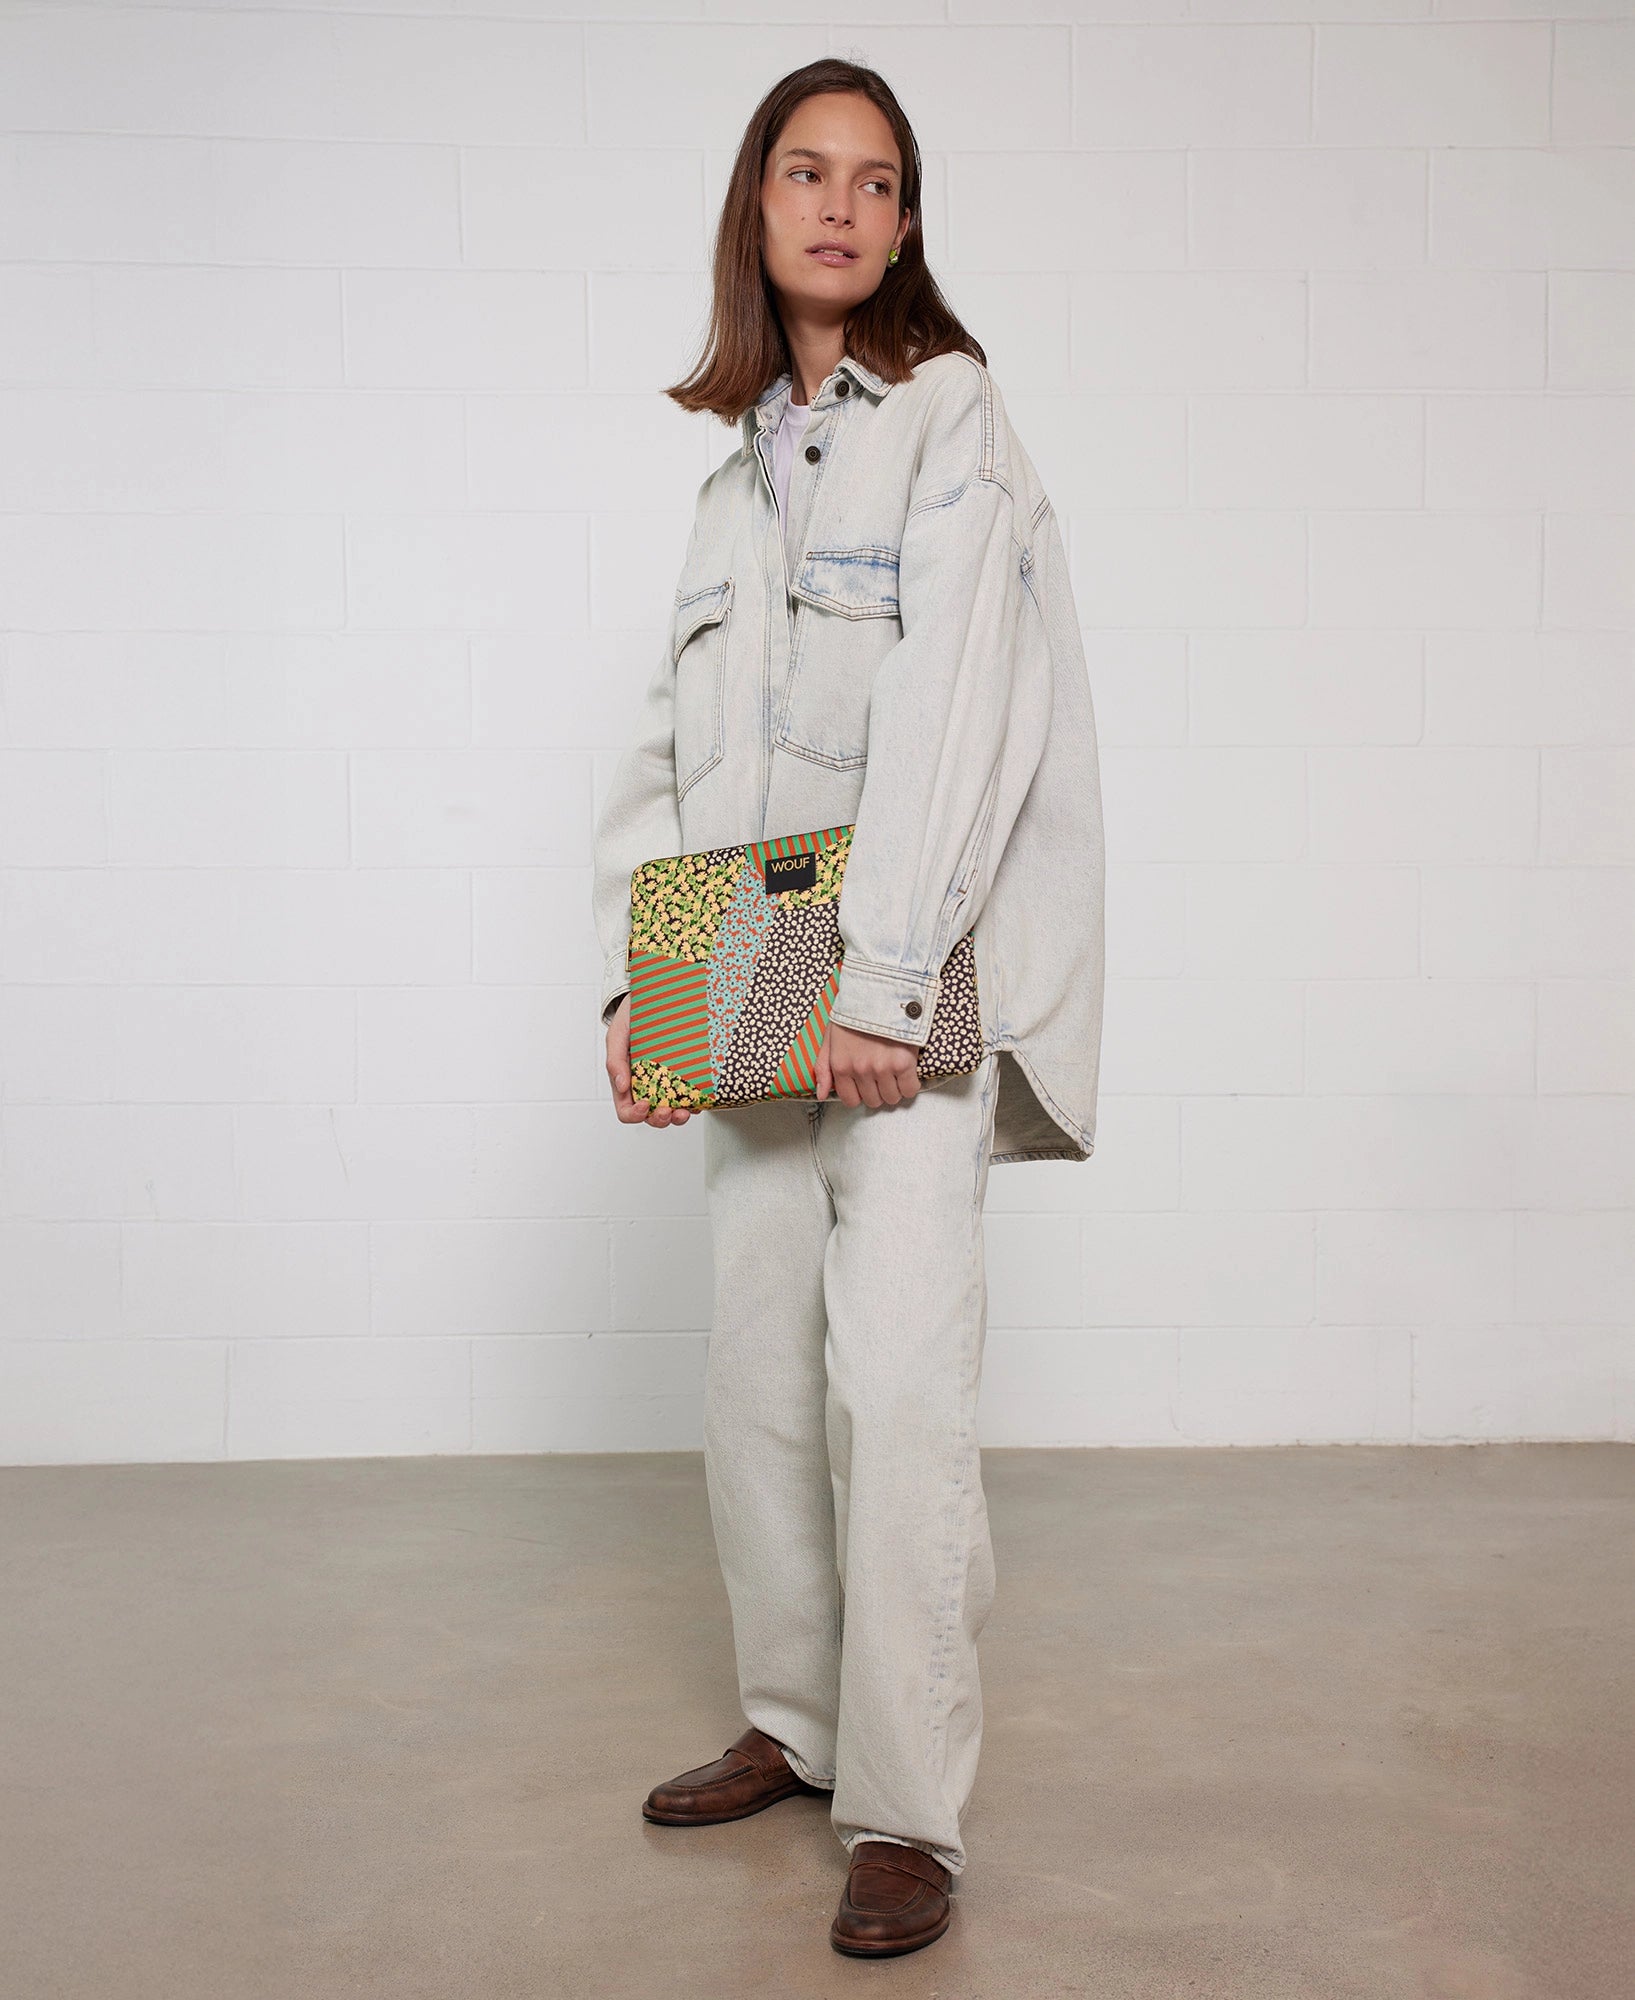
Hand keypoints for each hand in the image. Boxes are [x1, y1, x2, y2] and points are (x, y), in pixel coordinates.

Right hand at [604, 994, 694, 1127]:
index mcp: (626, 1081)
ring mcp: (666, 1082)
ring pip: (672, 1110)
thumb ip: (615, 1059)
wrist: (654, 996)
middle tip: (668, 1111)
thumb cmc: (631, 1016)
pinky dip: (694, 1102)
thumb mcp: (618, 1033)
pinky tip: (699, 1098)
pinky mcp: (684, 1074)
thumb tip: (621, 1085)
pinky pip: (690, 1095)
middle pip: (651, 1116)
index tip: (644, 1104)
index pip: (626, 1110)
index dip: (634, 1114)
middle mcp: (646, 1085)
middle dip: (660, 1119)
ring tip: (685, 1110)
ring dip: (678, 1116)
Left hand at [816, 1018, 921, 1108]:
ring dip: (894, 1089)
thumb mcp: (830, 1037)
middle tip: (882, 1076)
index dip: (860, 1094)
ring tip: (895, 1073)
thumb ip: (823, 1067)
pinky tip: (907, 1073)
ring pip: (892, 1098)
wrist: (880, 990)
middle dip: (878, 1091)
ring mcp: (882, 1067)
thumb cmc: (855, 1012)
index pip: (851, 1100)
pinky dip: (910, 1085)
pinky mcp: (903, 1063)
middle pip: (873, 1101)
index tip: (867, 1085)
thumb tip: (821, 1094)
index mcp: (840, 1065)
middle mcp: (860, 1070)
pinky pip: (910, 1089)